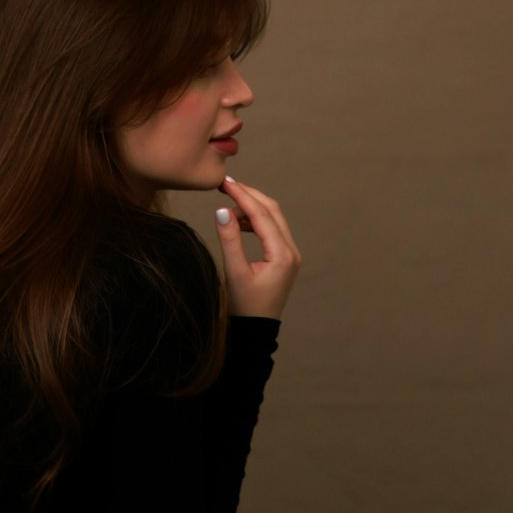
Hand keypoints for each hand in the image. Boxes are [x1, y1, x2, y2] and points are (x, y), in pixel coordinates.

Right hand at [214, 176, 300, 316]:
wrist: (255, 331)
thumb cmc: (244, 306)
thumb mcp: (234, 272)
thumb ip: (229, 239)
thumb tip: (222, 210)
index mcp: (282, 254)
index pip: (262, 214)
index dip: (242, 195)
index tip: (225, 182)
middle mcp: (291, 251)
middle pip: (272, 210)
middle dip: (249, 195)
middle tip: (226, 184)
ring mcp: (290, 254)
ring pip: (273, 218)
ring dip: (252, 208)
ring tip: (228, 207)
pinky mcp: (284, 257)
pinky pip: (272, 229)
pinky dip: (256, 220)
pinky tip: (239, 222)